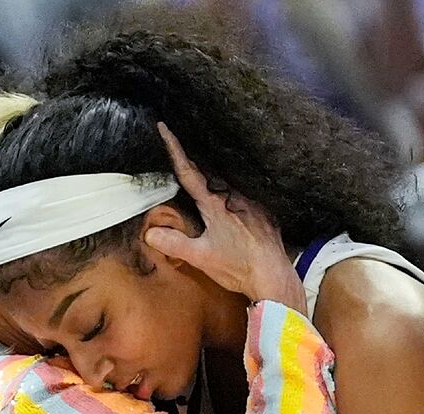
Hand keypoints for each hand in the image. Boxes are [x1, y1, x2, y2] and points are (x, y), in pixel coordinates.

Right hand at [143, 123, 305, 310]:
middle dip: (192, 165)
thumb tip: (150, 233)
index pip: (188, 171)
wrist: (274, 276)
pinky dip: (234, 197)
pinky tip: (232, 205)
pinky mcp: (265, 213)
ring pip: (228, 186)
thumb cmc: (238, 267)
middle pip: (208, 175)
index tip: (164, 128)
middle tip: (179, 151)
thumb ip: (174, 243)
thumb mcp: (201, 257)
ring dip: (215, 183)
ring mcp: (252, 203)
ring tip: (204, 180)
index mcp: (215, 204)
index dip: (174, 149)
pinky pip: (245, 196)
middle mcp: (234, 197)